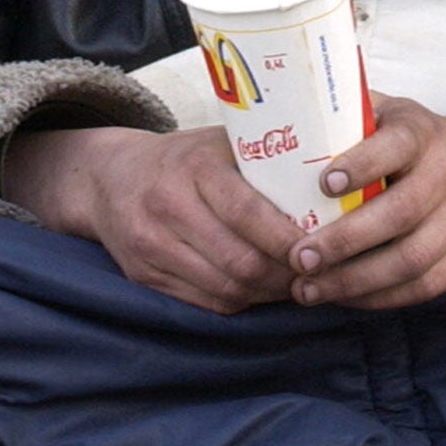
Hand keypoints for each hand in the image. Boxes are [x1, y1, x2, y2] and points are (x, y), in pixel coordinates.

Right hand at [0, 125, 299, 314]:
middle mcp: (167, 206)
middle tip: (319, 273)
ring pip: (227, 288)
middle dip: (287, 275)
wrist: (110, 177)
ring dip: (269, 293)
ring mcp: (150, 245)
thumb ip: (268, 161)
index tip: (323, 247)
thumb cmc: (185, 159)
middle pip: (241, 262)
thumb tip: (335, 188)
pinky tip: (262, 290)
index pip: (249, 214)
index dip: (290, 240)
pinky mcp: (143, 276)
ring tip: (297, 283)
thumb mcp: (222, 143)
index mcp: (194, 166)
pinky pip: (206, 302)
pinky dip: (242, 301)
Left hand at [285, 89, 445, 311]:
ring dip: (355, 281)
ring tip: (308, 289)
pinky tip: (344, 297)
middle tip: (298, 258)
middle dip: (344, 241)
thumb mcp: (393, 113)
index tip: (323, 184)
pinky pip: (425, 287)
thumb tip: (283, 108)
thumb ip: (349, 115)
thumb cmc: (420, 139)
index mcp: (425, 133)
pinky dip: (380, 298)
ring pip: (411, 260)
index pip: (396, 146)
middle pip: (400, 214)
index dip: (361, 165)